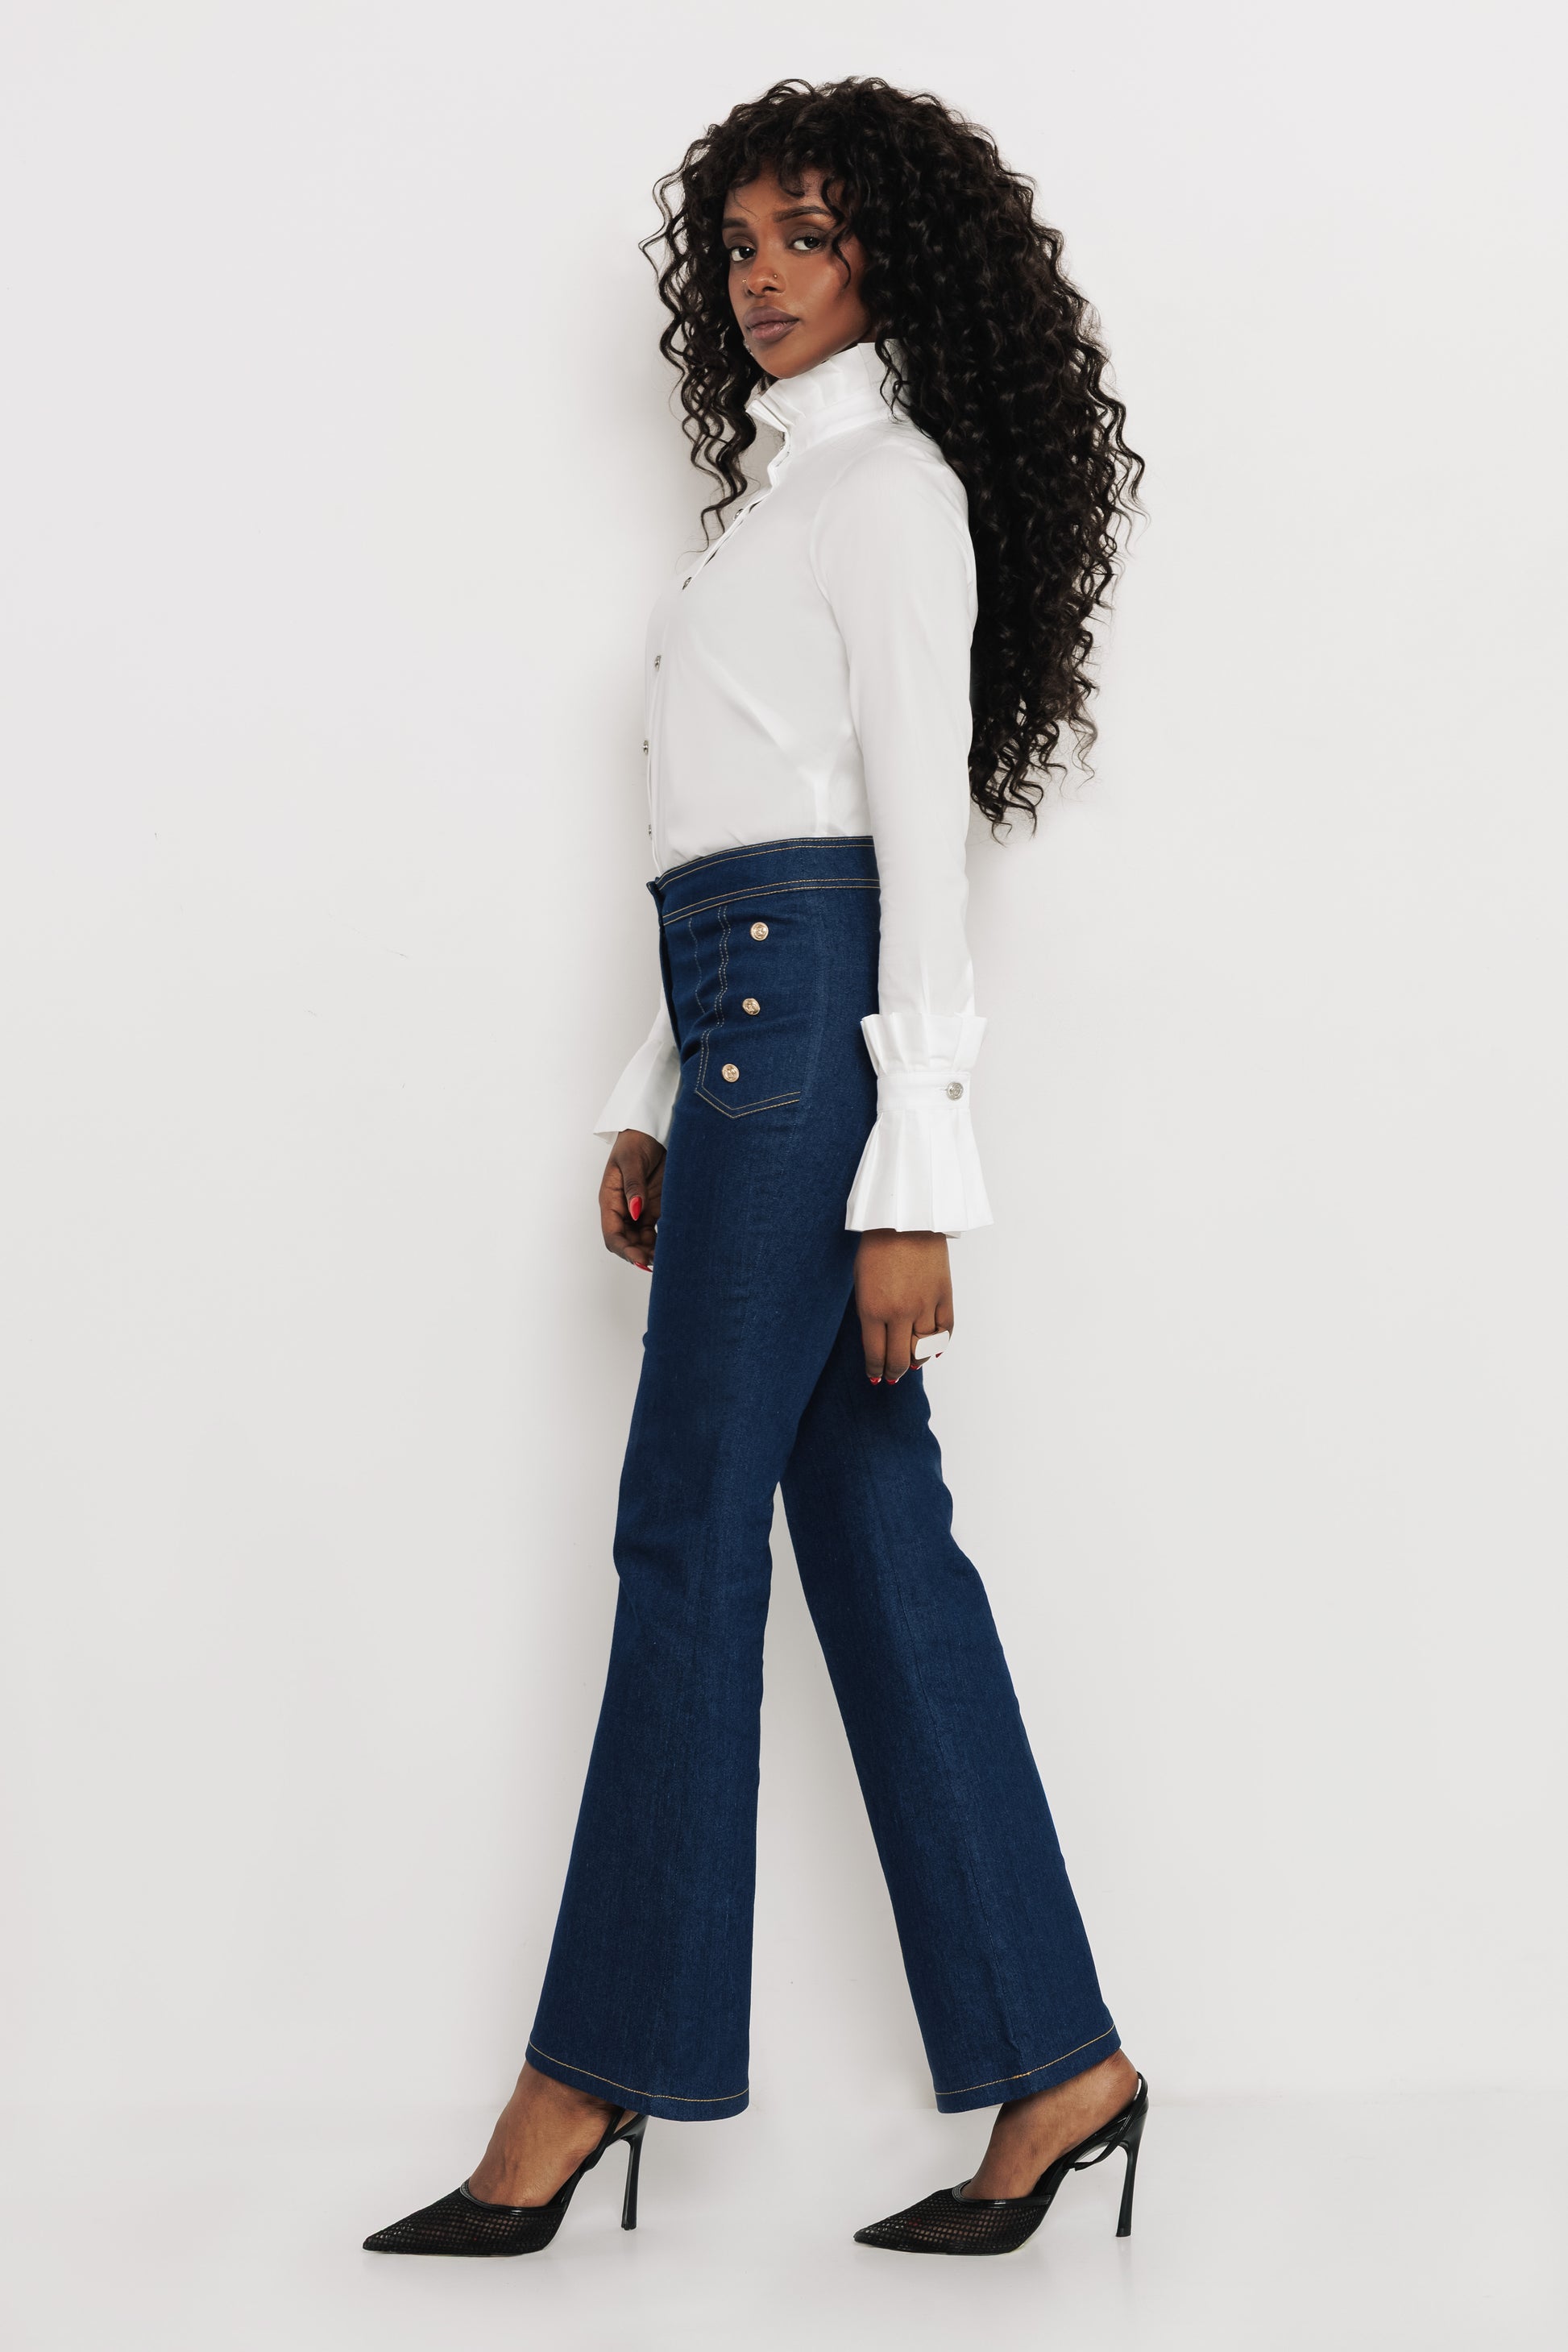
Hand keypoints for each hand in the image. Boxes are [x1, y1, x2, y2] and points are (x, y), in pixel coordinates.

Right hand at [600, 1129, 665, 1270]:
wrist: (653, 1129)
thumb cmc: (636, 1140)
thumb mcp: (631, 1160)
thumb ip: (633, 1186)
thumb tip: (635, 1212)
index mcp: (610, 1199)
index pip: (612, 1234)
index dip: (624, 1250)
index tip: (640, 1259)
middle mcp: (623, 1209)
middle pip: (626, 1242)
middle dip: (639, 1255)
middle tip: (659, 1263)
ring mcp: (639, 1209)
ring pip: (641, 1241)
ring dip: (651, 1252)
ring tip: (668, 1259)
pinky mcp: (655, 1208)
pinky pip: (655, 1231)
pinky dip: (662, 1242)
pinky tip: (673, 1247)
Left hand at [854, 1229, 952, 1383]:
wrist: (906, 1217)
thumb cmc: (876, 1245)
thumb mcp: (861, 1281)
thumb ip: (868, 1313)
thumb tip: (878, 1340)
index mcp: (872, 1309)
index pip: (875, 1355)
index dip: (875, 1370)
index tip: (875, 1376)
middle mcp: (899, 1312)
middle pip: (899, 1359)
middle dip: (894, 1372)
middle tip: (892, 1376)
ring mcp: (924, 1304)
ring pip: (924, 1349)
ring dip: (917, 1360)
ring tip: (912, 1362)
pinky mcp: (944, 1295)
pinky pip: (946, 1330)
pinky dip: (940, 1345)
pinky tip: (934, 1350)